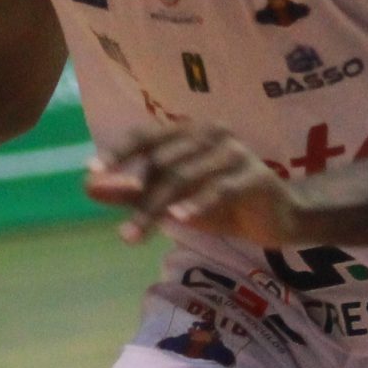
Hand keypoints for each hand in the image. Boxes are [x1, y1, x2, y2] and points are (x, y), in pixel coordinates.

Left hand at [86, 123, 302, 246]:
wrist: (278, 218)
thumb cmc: (220, 203)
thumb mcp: (172, 199)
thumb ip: (133, 191)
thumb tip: (89, 185)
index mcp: (187, 132)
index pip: (146, 136)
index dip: (119, 151)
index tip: (92, 170)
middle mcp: (209, 134)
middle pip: (162, 162)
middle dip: (136, 196)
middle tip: (119, 229)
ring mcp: (233, 152)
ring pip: (185, 177)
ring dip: (157, 207)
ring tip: (134, 235)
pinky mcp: (254, 175)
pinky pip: (220, 188)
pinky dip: (198, 203)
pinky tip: (180, 218)